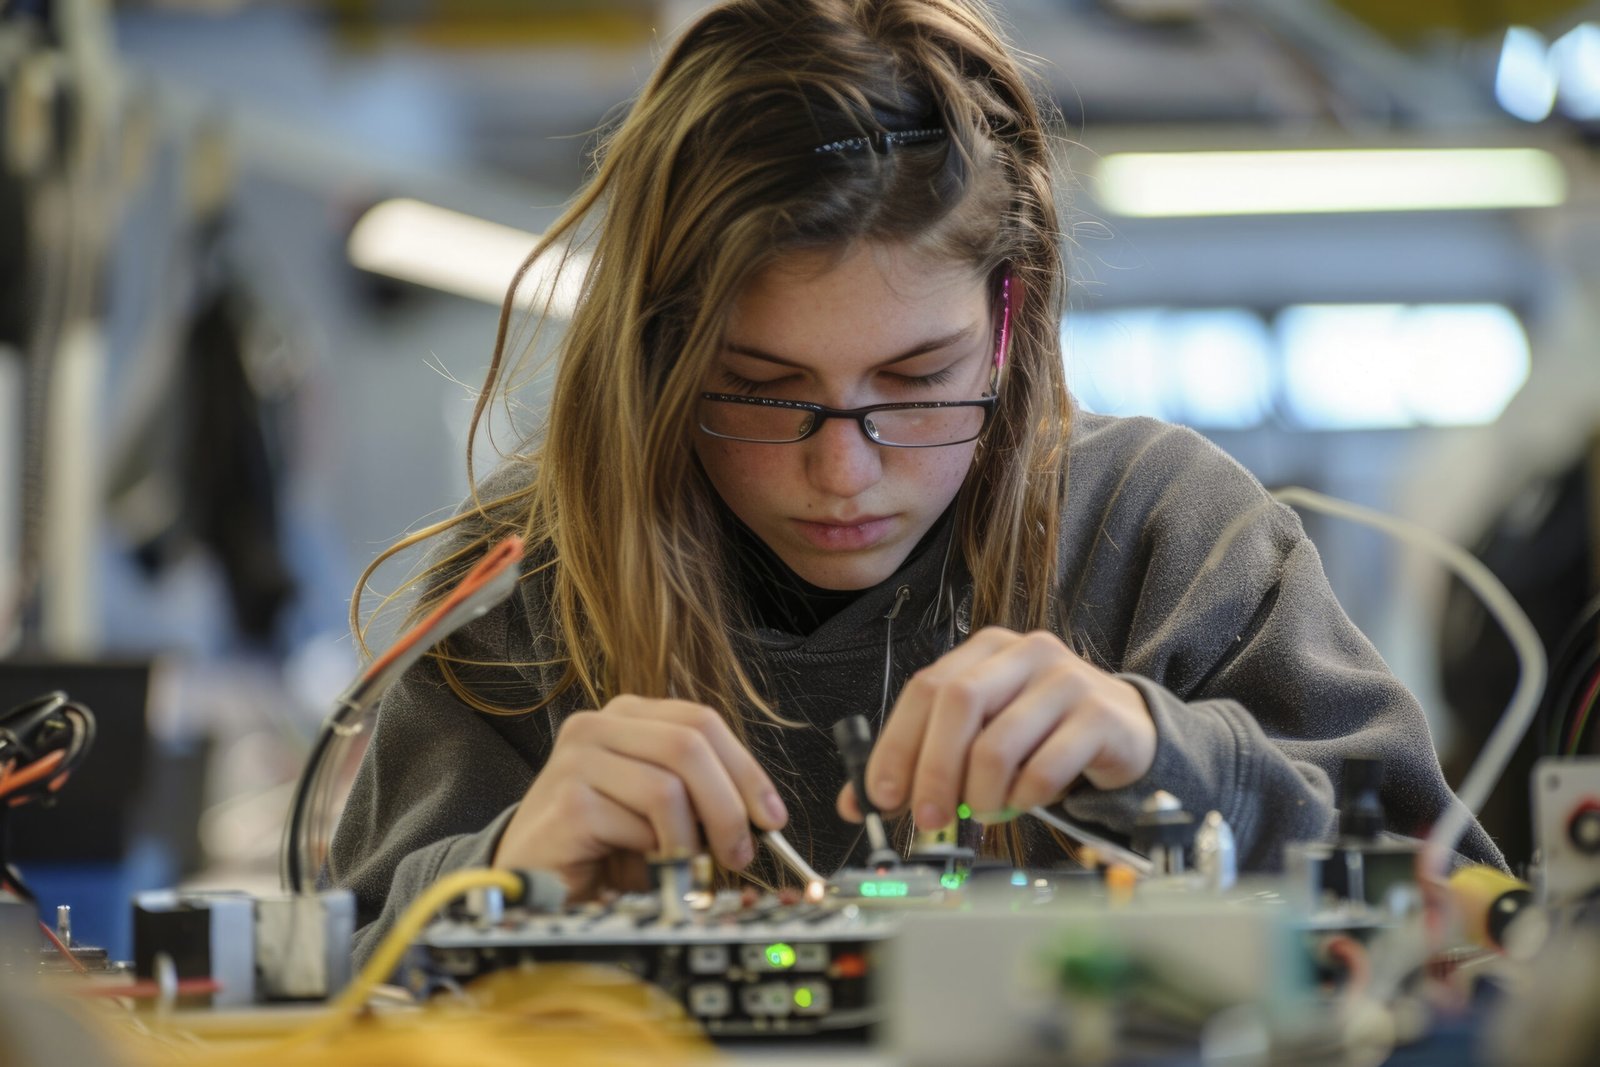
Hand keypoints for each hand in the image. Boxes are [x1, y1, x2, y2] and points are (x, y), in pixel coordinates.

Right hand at [494, 696, 787, 899]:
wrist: (531, 882)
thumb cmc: (598, 846)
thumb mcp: (658, 811)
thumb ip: (700, 795)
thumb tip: (760, 814)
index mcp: (626, 716)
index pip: (702, 721)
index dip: (746, 769)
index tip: (771, 816)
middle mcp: (597, 725)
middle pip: (691, 743)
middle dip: (729, 804)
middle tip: (741, 852)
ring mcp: (577, 758)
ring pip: (670, 784)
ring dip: (694, 837)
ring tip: (690, 868)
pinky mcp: (568, 800)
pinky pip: (641, 823)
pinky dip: (659, 854)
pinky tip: (648, 871)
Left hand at [836, 627, 1155, 826]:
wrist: (1124, 730)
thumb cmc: (1041, 733)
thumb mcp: (979, 736)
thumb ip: (922, 761)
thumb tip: (857, 802)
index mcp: (984, 650)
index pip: (925, 688)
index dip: (896, 745)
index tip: (880, 795)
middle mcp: (1023, 652)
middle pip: (958, 703)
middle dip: (932, 770)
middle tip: (927, 818)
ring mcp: (1066, 678)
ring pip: (999, 741)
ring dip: (979, 793)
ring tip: (982, 814)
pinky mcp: (1100, 714)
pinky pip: (1046, 766)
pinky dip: (1023, 797)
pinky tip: (1024, 803)